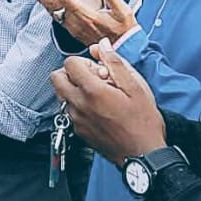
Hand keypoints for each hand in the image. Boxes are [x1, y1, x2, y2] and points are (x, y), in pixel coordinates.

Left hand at [50, 40, 165, 162]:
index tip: (99, 69)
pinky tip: (98, 109)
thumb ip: (115, 63)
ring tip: (98, 95)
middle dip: (72, 73)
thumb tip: (102, 45)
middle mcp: (79, 105)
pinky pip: (69, 111)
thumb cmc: (143, 122)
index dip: (84, 62)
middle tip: (93, 79)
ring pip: (61, 95)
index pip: (69, 63)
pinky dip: (78, 105)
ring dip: (74, 89)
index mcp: (92, 91)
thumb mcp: (136, 86)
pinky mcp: (78, 131)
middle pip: (56, 78)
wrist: (143, 154)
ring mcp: (76, 120)